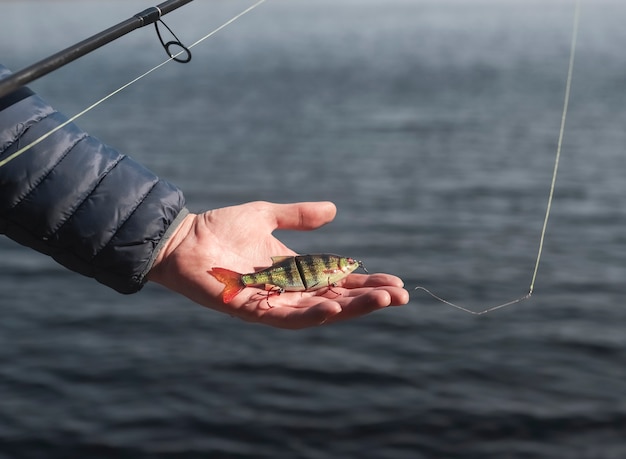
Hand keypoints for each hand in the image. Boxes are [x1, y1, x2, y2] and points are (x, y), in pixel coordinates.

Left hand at [148, 201, 408, 328]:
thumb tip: (334, 210)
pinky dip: (311, 313)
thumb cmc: (220, 228)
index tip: (396, 282)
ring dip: (350, 308)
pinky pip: (286, 316)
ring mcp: (271, 302)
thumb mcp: (267, 215)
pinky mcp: (252, 308)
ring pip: (318, 310)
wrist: (182, 238)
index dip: (366, 282)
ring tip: (381, 301)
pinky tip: (335, 308)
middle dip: (368, 299)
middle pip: (336, 299)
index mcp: (294, 271)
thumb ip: (298, 216)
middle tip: (401, 296)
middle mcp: (287, 291)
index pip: (338, 280)